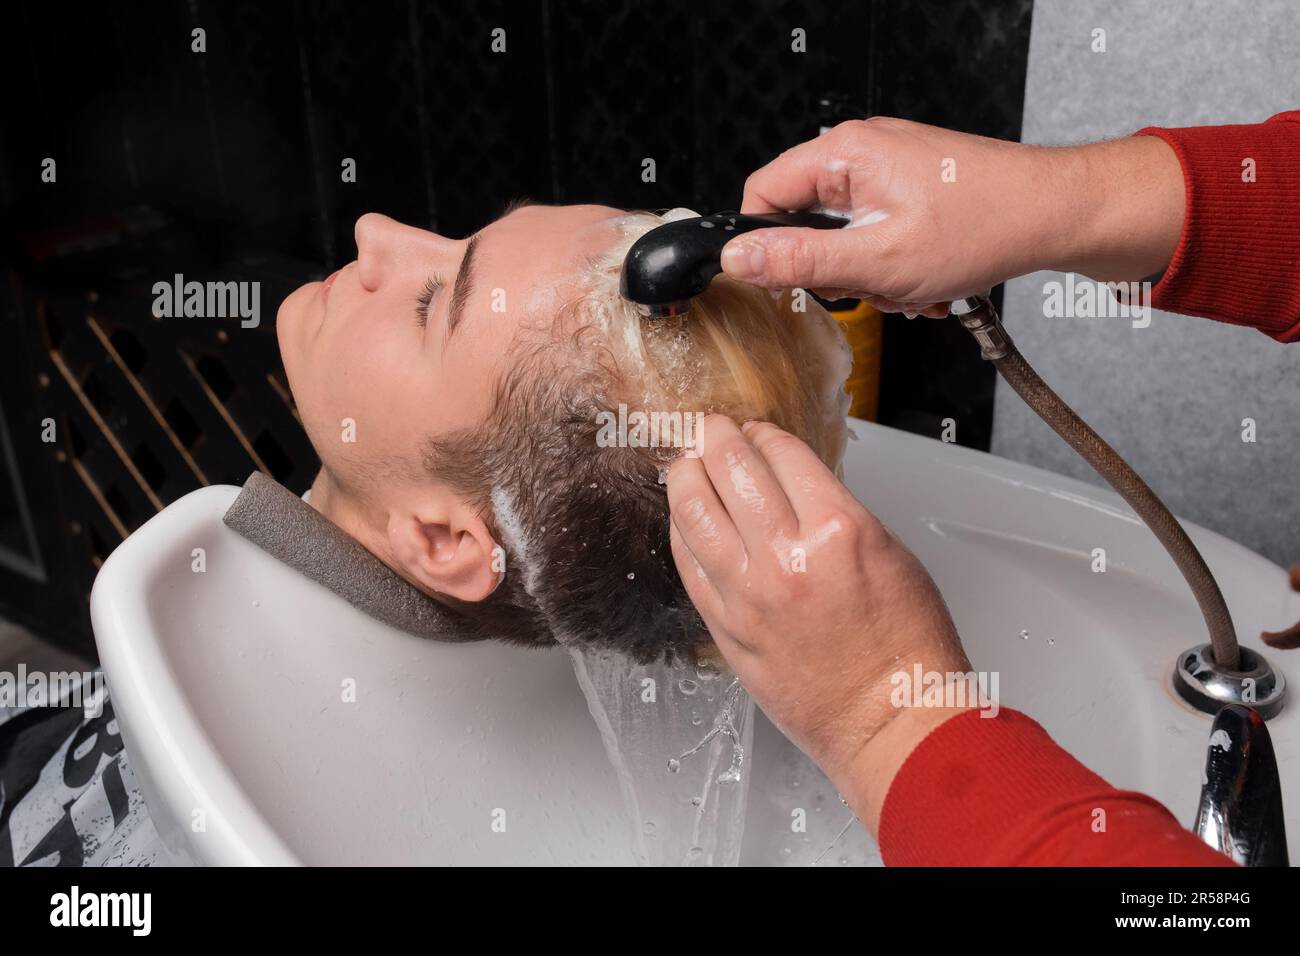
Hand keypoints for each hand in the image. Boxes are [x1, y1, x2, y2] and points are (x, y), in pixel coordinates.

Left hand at [666, 415, 972, 825]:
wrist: (893, 720)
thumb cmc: (907, 646)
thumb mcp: (890, 553)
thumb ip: (835, 513)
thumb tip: (792, 487)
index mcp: (838, 530)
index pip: (781, 456)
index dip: (763, 434)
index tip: (757, 431)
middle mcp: (786, 557)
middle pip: (731, 472)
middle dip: (716, 439)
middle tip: (710, 429)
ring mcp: (749, 596)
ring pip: (695, 515)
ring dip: (686, 478)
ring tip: (686, 465)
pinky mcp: (728, 630)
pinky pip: (689, 568)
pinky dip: (681, 534)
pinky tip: (682, 521)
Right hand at [720, 117, 1183, 314]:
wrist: (1057, 216)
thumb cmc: (986, 224)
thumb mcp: (878, 259)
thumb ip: (801, 261)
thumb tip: (740, 259)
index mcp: (846, 153)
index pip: (763, 194)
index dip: (764, 244)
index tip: (784, 280)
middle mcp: (864, 152)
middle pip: (804, 221)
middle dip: (834, 268)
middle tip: (871, 283)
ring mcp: (890, 171)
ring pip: (843, 237)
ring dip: (871, 275)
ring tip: (910, 281)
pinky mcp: (912, 190)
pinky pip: (876, 236)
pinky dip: (894, 267)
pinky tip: (924, 276)